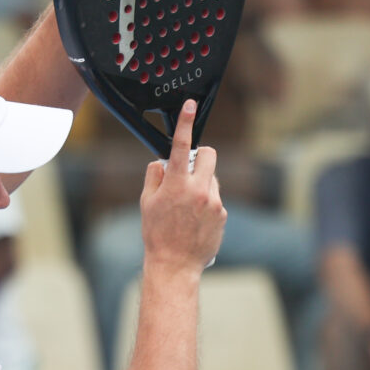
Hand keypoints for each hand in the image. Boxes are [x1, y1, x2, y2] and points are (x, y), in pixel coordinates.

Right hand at [138, 100, 225, 272]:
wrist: (175, 264)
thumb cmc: (156, 233)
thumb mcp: (147, 202)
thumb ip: (154, 176)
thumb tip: (162, 162)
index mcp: (176, 184)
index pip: (181, 146)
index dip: (185, 123)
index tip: (189, 106)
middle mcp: (198, 189)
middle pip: (209, 154)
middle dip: (201, 155)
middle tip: (190, 168)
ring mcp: (213, 201)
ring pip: (212, 177)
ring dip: (202, 182)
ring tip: (188, 206)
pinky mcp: (222, 213)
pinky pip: (216, 197)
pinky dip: (207, 202)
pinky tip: (195, 220)